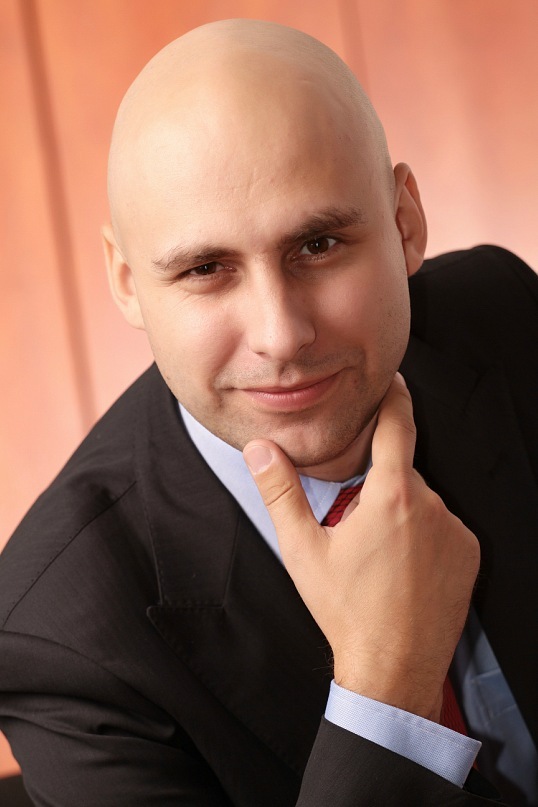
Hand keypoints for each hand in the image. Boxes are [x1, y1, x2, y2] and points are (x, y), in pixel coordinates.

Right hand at [243, 374, 479, 720]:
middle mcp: (430, 506)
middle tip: (354, 529)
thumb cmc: (347, 610)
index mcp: (390, 496)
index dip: (392, 396)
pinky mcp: (470, 552)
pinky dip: (424, 535)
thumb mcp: (303, 550)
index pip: (397, 425)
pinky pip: (442, 526)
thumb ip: (280, 492)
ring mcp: (455, 530)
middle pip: (400, 474)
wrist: (394, 667)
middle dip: (378, 490)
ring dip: (401, 514)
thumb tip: (261, 450)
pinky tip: (404, 569)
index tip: (390, 379)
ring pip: (420, 502)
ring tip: (379, 560)